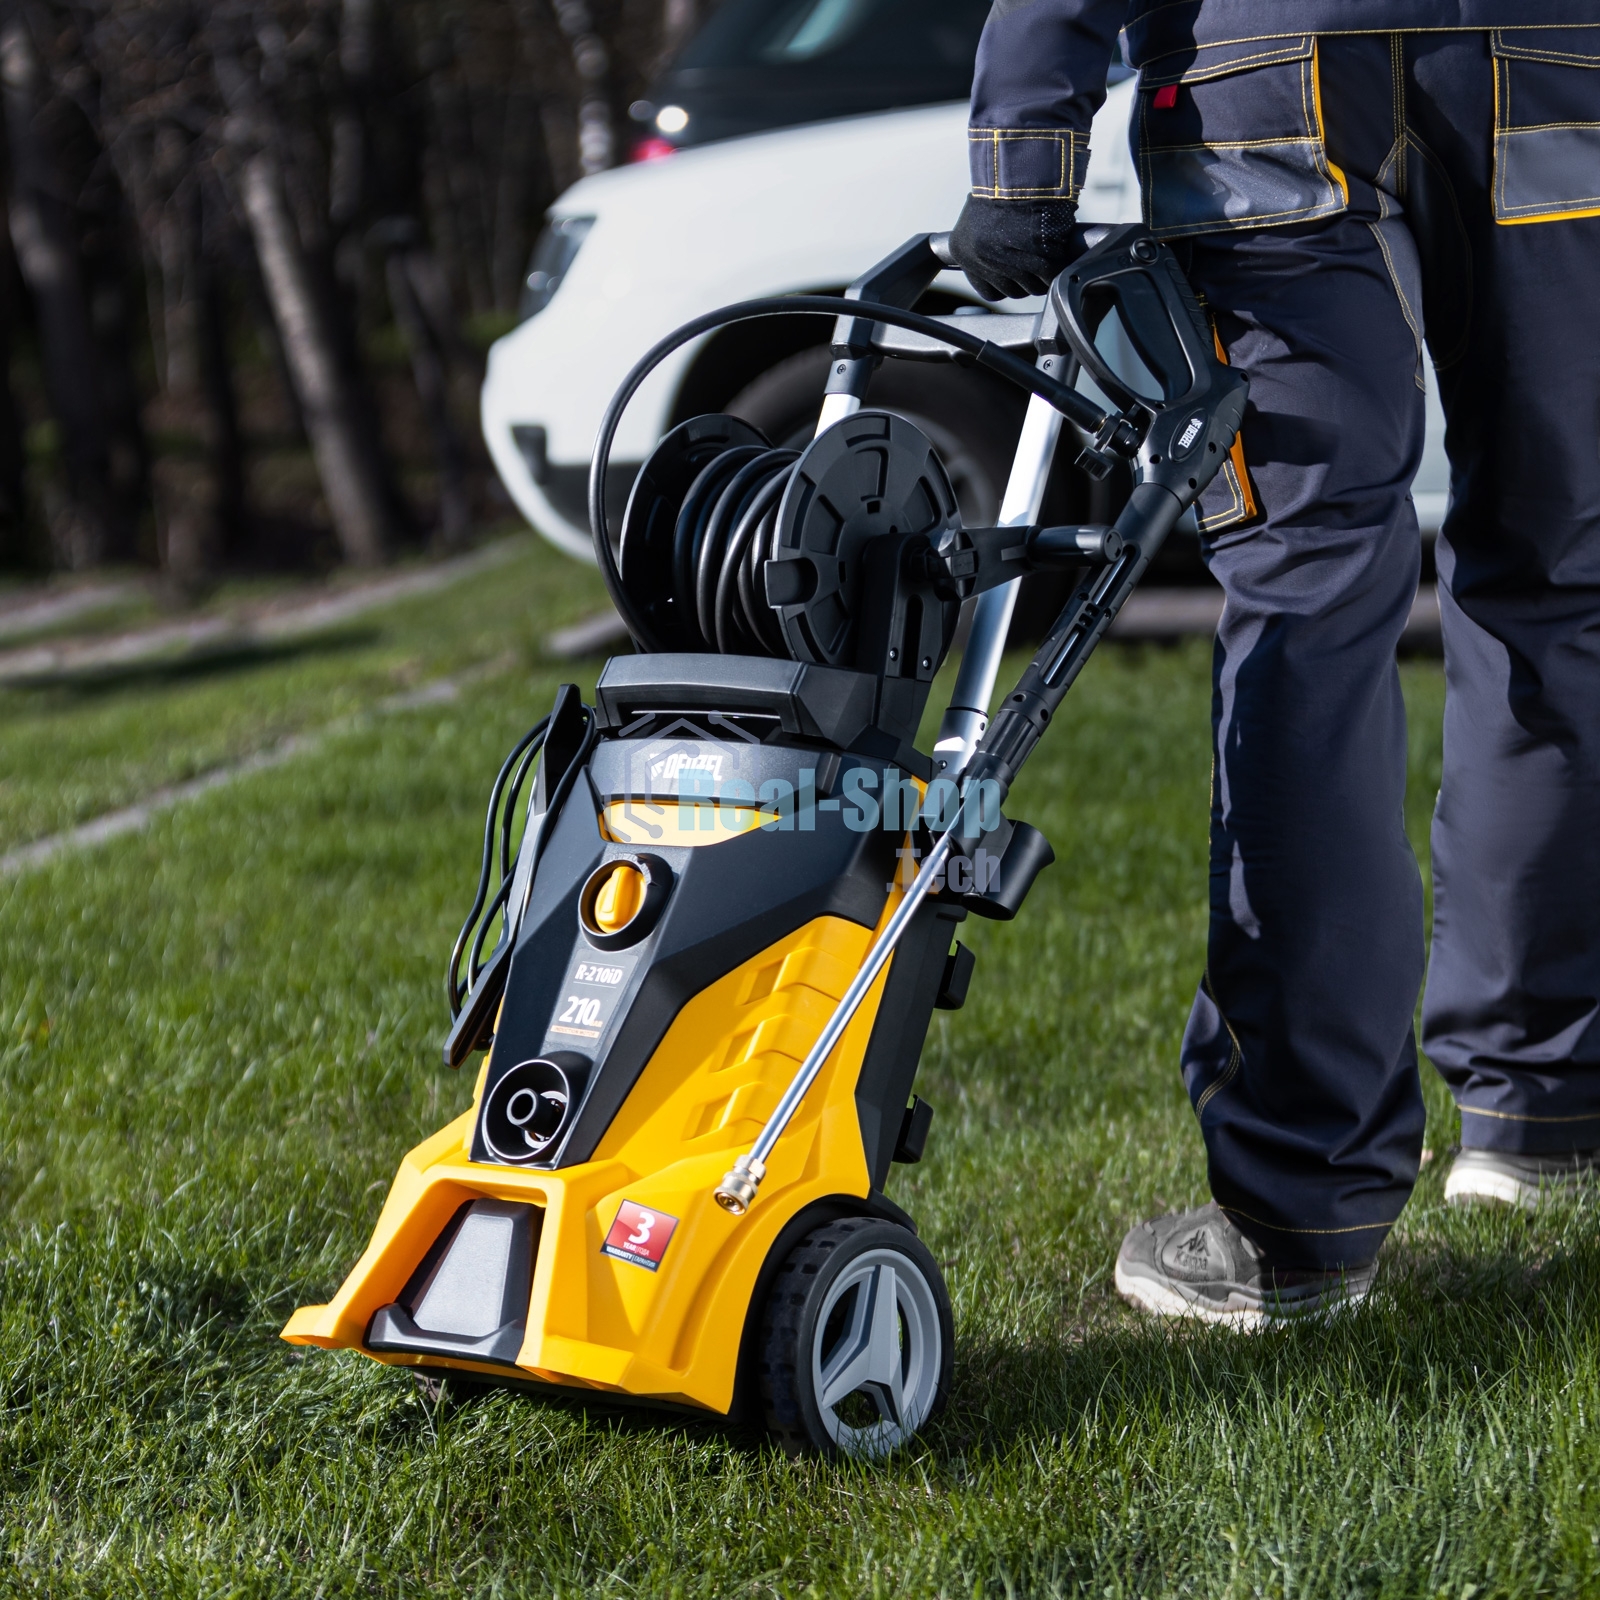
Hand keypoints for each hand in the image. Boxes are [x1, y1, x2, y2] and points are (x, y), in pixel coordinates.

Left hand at [947, 195, 1083, 300]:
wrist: (1020, 163)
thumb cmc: (1003, 185)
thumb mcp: (981, 217)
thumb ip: (987, 244)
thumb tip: (1004, 264)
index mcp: (964, 251)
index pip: (989, 291)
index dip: (1007, 284)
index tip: (1017, 274)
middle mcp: (982, 258)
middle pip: (1014, 291)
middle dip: (1028, 281)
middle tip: (1038, 261)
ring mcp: (1009, 258)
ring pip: (1033, 286)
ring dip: (1045, 275)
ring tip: (1050, 256)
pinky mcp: (1037, 251)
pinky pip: (1052, 272)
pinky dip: (1059, 265)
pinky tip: (1060, 252)